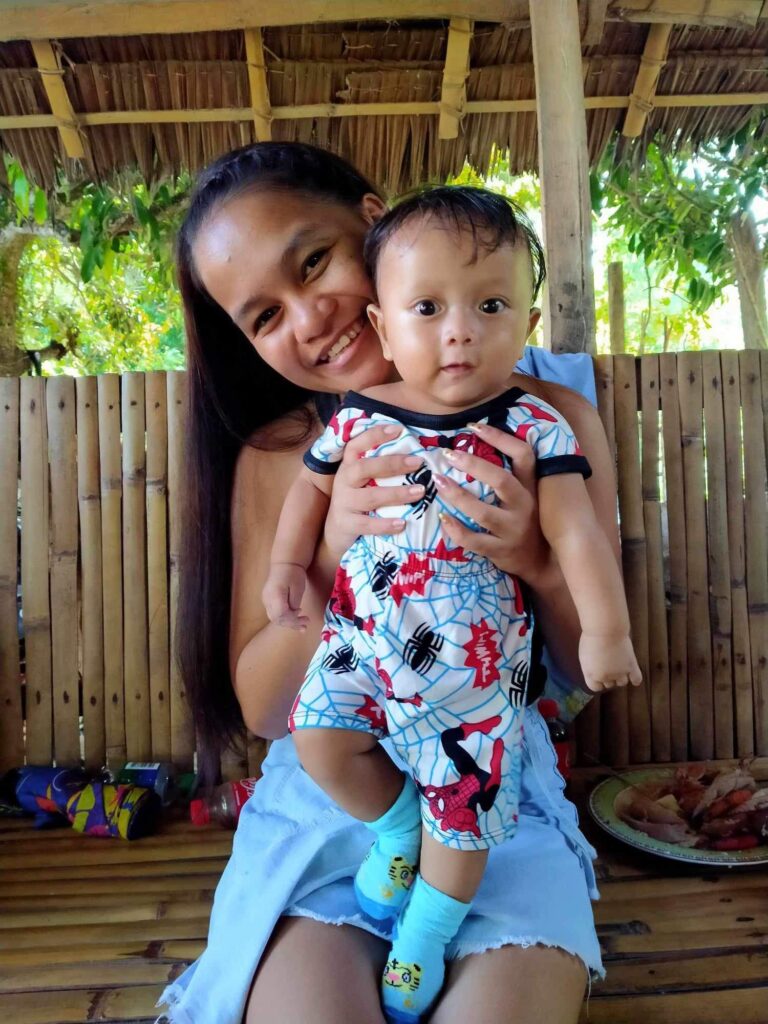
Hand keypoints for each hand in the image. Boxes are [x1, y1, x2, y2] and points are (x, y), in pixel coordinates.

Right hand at [262, 562, 309, 630]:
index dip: (292, 619)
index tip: (303, 615)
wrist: (284, 564)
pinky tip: (294, 620)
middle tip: (305, 624)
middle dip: (292, 624)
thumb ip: (294, 603)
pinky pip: (274, 613)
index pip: (281, 614)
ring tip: (302, 626)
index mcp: (275, 595)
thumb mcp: (298, 588)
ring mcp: (265, 600)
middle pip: (277, 618)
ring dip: (288, 623)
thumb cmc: (293, 574)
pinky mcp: (267, 601)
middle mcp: (267, 599)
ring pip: (275, 618)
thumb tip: (293, 614)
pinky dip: (284, 618)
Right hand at [323, 424, 426, 560]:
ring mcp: (343, 503)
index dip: (375, 435)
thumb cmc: (357, 501)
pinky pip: (367, 525)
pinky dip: (385, 524)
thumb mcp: (362, 482)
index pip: (356, 445)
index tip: (398, 429)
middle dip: (392, 464)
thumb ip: (379, 469)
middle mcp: (343, 481)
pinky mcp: (346, 524)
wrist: (334, 533)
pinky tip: (402, 523)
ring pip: (370, 497)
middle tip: (418, 463)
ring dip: (397, 493)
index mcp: (348, 467)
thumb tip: (415, 454)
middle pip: (364, 468)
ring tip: (420, 491)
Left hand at [431, 422, 550, 583]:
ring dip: (458, 496)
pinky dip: (456, 530)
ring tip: (438, 481)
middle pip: (502, 481)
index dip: (500, 438)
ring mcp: (513, 530)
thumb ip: (509, 475)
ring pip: (483, 512)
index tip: (473, 426)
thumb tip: (475, 443)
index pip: (523, 455)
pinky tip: (443, 518)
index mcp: (530, 487)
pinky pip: (475, 540)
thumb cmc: (526, 520)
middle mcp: (525, 506)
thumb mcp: (526, 495)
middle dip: (473, 465)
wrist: (540, 562)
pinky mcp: (501, 550)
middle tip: (448, 454)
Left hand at [579, 633, 642, 691]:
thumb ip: (590, 666)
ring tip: (620, 667)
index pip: (595, 687)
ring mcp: (619, 673)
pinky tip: (634, 679)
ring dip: (621, 677)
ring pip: (622, 682)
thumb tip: (595, 670)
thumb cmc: (592, 638)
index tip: (600, 675)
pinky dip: (635, 680)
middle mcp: (605, 677)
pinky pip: (636, 678)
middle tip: (610, 666)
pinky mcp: (631, 666)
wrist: (605, 629)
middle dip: (609, 677)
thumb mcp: (584, 655)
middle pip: (609, 684)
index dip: (598, 682)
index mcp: (591, 674)